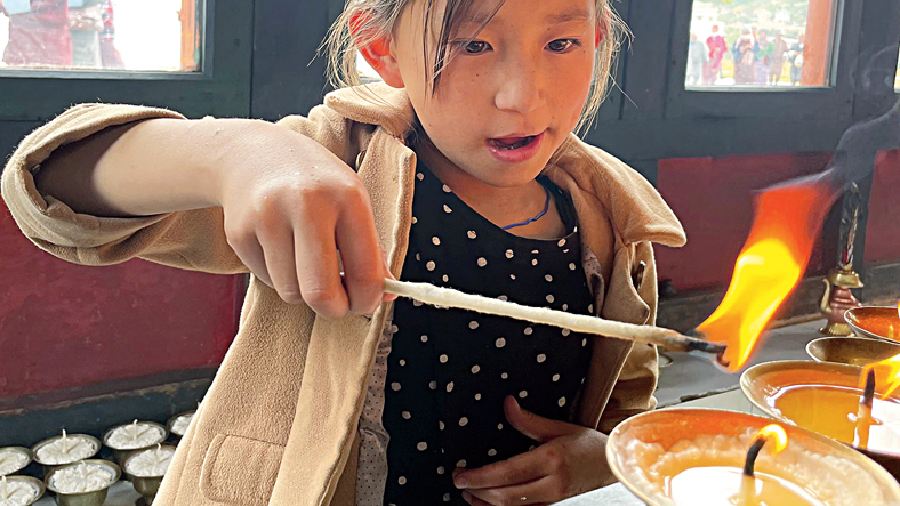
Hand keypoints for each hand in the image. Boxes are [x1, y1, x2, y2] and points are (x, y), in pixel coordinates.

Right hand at [215, 121, 393, 317]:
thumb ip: (369, 249)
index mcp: (347, 197)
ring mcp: (268, 218)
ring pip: (290, 292)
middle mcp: (307, 205)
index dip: (368, 300)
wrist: (254, 153)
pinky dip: (278, 274)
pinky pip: (266, 280)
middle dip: (333, 309)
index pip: (365, 272)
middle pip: (320, 293)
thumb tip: (384, 295)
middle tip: (337, 303)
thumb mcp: (351, 200)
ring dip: (302, 289)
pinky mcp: (239, 232)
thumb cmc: (314, 182)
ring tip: (305, 260)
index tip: (366, 303)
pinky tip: (279, 245)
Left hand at [453, 396, 614, 505]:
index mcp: (550, 460)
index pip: (507, 473)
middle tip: (460, 483)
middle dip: (478, 492)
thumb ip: (528, 420)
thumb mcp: (559, 427)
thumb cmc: (588, 445)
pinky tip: (492, 502)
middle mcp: (552, 484)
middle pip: (506, 496)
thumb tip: (507, 404)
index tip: (461, 475)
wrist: (616, 466)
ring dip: (487, 504)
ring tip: (470, 494)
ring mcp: (554, 500)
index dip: (480, 477)